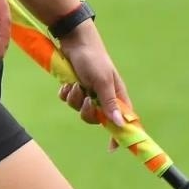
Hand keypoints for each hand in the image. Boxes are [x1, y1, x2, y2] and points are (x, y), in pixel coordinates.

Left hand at [56, 22, 131, 143]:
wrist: (73, 39)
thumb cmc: (92, 58)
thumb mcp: (101, 81)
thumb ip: (109, 102)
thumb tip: (120, 124)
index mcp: (116, 94)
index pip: (123, 120)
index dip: (120, 135)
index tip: (112, 149)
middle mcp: (103, 95)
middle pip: (96, 119)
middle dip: (87, 112)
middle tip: (86, 99)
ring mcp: (88, 91)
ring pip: (79, 109)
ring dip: (74, 98)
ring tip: (74, 83)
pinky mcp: (74, 86)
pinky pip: (67, 100)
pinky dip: (65, 92)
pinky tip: (67, 82)